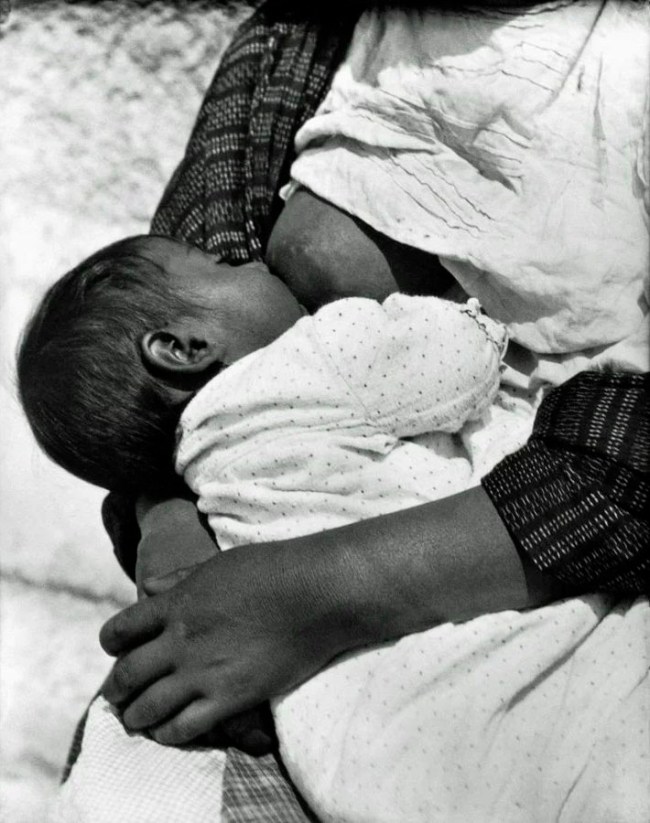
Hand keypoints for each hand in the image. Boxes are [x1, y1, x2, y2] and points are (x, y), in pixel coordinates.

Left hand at [100, 540, 356, 745]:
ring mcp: (204, 672)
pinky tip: (169, 731)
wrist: (316, 593)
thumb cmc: (272, 570)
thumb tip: (147, 587)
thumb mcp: (218, 565)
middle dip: (116, 688)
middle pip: (126, 674)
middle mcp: (181, 640)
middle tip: (119, 695)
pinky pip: (183, 728)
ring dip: (137, 716)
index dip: (110, 644)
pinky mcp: (231, 698)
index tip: (115, 651)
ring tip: (139, 718)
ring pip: (147, 708)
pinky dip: (168, 733)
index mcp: (177, 603)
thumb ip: (179, 578)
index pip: (120, 630)